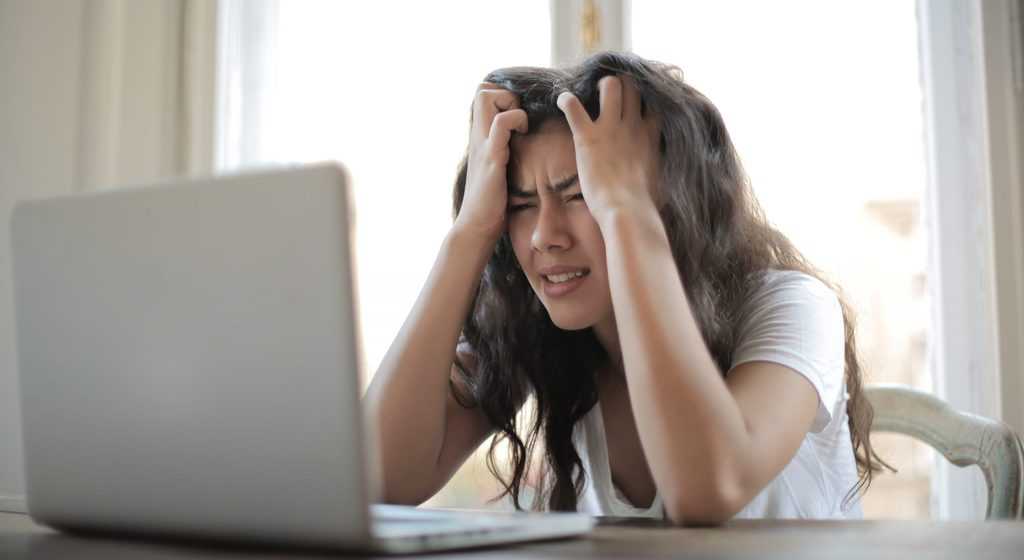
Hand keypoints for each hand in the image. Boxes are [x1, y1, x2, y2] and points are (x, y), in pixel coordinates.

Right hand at [453, 83, 527, 241]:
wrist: (476, 227)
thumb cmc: (491, 203)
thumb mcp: (497, 170)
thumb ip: (503, 153)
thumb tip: (522, 147)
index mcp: (480, 138)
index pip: (482, 94)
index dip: (502, 95)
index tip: (518, 115)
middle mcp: (478, 136)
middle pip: (482, 89)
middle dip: (506, 94)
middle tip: (520, 118)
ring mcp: (483, 145)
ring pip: (486, 98)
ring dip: (510, 104)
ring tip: (521, 127)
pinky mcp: (491, 157)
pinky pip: (500, 124)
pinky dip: (516, 121)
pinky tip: (523, 136)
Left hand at [556, 75, 660, 226]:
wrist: (627, 211)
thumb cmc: (644, 204)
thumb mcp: (661, 180)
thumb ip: (659, 167)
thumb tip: (660, 176)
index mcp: (650, 135)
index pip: (653, 102)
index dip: (644, 96)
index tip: (635, 100)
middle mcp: (632, 125)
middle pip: (632, 86)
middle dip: (621, 84)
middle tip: (609, 93)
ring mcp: (610, 129)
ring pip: (610, 85)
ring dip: (599, 86)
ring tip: (590, 94)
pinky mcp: (588, 137)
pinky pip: (573, 106)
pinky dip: (566, 100)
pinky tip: (562, 101)